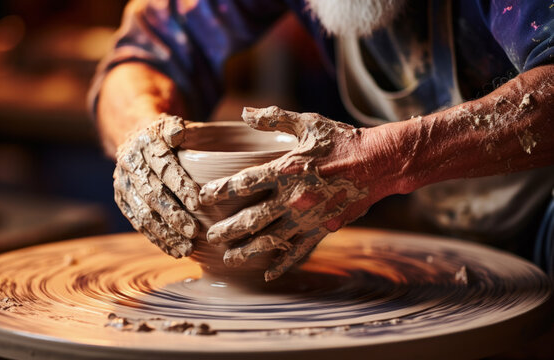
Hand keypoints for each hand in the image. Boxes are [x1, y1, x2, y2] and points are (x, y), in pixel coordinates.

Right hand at [113, 114, 200, 257]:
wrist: (134, 136)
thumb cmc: (165, 134)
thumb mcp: (171, 123)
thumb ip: (177, 128)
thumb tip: (179, 132)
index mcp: (145, 143)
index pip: (164, 166)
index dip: (180, 185)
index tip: (198, 203)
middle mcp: (130, 163)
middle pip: (152, 194)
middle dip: (174, 215)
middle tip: (195, 231)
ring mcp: (123, 184)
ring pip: (144, 213)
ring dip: (166, 233)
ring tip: (187, 248)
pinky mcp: (122, 201)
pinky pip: (139, 223)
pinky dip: (157, 239)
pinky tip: (175, 251)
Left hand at [200, 106, 386, 280]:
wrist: (379, 163)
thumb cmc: (342, 140)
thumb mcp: (308, 122)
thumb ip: (274, 117)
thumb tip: (245, 112)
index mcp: (285, 169)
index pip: (243, 183)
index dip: (220, 192)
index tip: (203, 198)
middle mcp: (293, 197)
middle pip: (251, 219)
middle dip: (227, 230)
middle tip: (210, 237)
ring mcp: (308, 217)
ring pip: (270, 240)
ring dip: (247, 251)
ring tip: (229, 259)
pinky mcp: (323, 228)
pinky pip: (299, 250)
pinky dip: (283, 263)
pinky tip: (269, 274)